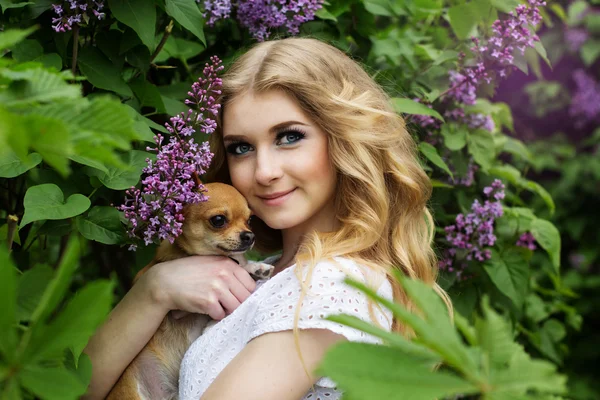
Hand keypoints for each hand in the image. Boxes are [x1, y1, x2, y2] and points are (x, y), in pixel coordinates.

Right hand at [139, 256, 256, 320]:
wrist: (165, 281)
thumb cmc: (189, 273)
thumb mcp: (211, 263)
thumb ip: (229, 270)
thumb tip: (249, 286)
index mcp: (228, 264)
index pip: (250, 284)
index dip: (246, 293)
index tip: (239, 297)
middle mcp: (225, 274)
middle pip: (245, 297)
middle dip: (238, 303)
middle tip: (227, 304)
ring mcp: (217, 288)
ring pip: (236, 307)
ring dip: (227, 310)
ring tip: (216, 305)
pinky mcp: (208, 302)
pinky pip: (221, 315)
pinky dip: (215, 315)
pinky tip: (206, 308)